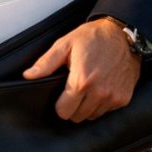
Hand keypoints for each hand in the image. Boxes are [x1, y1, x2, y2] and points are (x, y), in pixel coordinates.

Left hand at [22, 17, 140, 122]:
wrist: (122, 34)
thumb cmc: (92, 37)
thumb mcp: (65, 45)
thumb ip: (46, 63)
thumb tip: (27, 76)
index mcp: (82, 81)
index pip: (64, 112)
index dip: (59, 105)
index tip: (61, 95)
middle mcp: (99, 93)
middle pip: (77, 117)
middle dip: (72, 106)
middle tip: (74, 90)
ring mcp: (114, 97)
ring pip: (92, 116)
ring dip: (87, 106)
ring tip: (87, 87)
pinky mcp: (124, 98)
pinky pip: (107, 111)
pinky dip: (101, 104)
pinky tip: (100, 88)